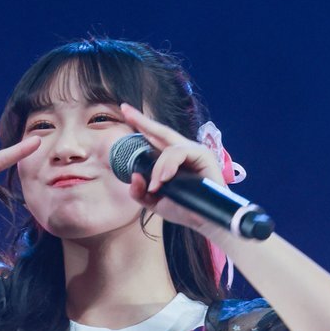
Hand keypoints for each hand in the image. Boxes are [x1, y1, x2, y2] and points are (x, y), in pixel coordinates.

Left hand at [119, 102, 226, 233]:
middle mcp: (183, 152)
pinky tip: (164, 179)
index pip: (154, 139)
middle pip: (161, 131)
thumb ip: (139, 191)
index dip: (141, 126)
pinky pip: (180, 153)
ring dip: (158, 168)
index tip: (124, 111)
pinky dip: (169, 166)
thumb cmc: (184, 210)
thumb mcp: (155, 202)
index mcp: (172, 160)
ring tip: (156, 187)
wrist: (204, 221)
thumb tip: (134, 176)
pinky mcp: (203, 155)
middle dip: (142, 120)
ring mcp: (194, 152)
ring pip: (168, 149)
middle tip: (125, 109)